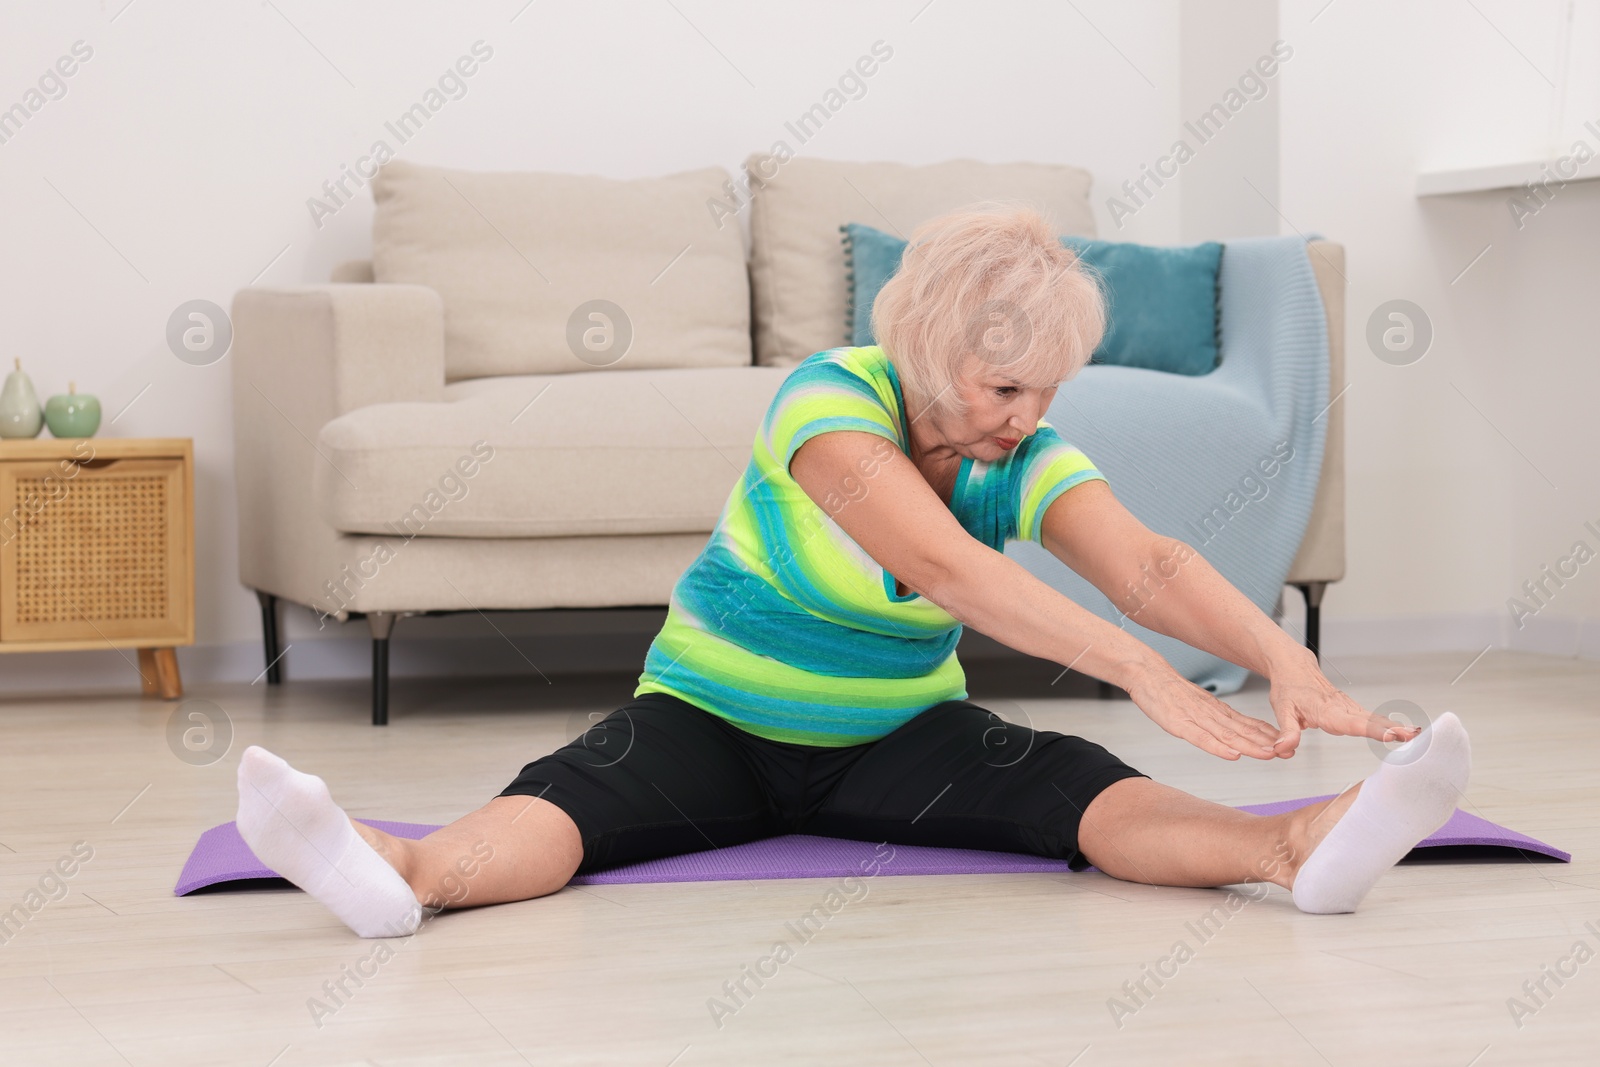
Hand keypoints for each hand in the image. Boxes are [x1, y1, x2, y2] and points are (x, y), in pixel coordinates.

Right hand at [1126, 668, 1282, 760]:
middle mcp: (1210, 714)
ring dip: (1250, 746)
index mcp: (1216, 710)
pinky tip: (1231, 754)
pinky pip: (1200, 738)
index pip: (1247, 725)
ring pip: (1227, 735)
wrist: (1146, 672)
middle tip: (1289, 752)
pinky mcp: (1178, 724)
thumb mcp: (1195, 704)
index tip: (1287, 745)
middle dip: (1267, 744)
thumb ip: (1214, 718)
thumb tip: (1232, 733)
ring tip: (1269, 754)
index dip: (1268, 736)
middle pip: (1242, 731)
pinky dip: (1217, 747)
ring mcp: (1195, 719)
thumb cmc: (1167, 690)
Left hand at [1266, 664, 1421, 756]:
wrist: (1294, 668)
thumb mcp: (1281, 710)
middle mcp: (1341, 708)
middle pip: (1370, 720)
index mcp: (1326, 710)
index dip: (1372, 729)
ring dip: (1396, 726)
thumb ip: (1286, 731)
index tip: (1390, 734)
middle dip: (1392, 729)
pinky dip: (1390, 724)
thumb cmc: (1289, 688)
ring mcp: (1348, 707)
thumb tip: (1284, 749)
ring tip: (1417, 735)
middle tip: (1413, 736)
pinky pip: (1372, 717)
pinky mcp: (1351, 709)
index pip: (1351, 722)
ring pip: (1375, 718)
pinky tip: (1406, 731)